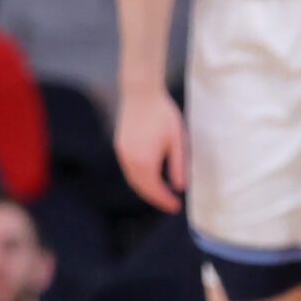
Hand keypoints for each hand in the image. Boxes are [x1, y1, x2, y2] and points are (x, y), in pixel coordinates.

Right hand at [113, 86, 186, 212]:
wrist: (140, 93)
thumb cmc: (162, 115)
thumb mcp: (177, 141)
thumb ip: (178, 166)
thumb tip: (180, 186)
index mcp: (145, 162)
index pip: (155, 190)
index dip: (165, 201)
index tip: (176, 207)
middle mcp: (130, 161)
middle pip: (141, 188)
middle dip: (155, 198)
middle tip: (169, 203)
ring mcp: (122, 154)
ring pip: (133, 180)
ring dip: (146, 189)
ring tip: (160, 192)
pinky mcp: (120, 146)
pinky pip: (129, 170)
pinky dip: (139, 178)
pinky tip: (149, 175)